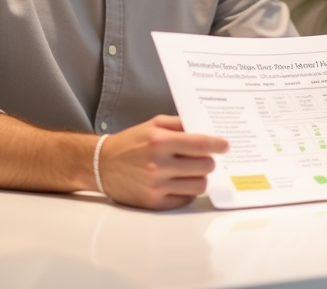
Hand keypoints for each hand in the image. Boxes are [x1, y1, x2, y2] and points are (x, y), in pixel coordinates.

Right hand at [98, 115, 227, 209]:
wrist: (101, 165)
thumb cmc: (130, 143)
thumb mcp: (153, 125)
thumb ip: (179, 124)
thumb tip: (205, 128)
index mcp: (159, 142)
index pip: (199, 144)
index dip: (217, 145)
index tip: (226, 146)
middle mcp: (158, 165)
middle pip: (204, 166)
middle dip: (208, 161)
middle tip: (204, 159)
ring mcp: (156, 186)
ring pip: (199, 185)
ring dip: (199, 177)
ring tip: (191, 171)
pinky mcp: (153, 202)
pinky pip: (185, 200)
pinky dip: (187, 192)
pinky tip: (179, 183)